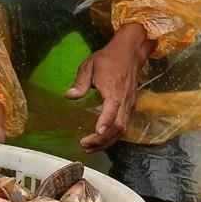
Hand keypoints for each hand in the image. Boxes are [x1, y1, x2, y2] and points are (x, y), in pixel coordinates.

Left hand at [68, 24, 150, 151]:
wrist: (129, 53)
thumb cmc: (107, 59)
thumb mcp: (89, 66)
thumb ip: (80, 82)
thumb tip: (70, 96)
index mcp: (114, 89)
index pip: (113, 108)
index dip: (105, 122)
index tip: (97, 133)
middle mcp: (124, 100)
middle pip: (118, 125)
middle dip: (102, 139)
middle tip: (85, 146)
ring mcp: (129, 105)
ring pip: (122, 129)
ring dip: (107, 141)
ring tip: (90, 148)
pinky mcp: (130, 107)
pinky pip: (124, 126)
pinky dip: (113, 136)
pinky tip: (101, 140)